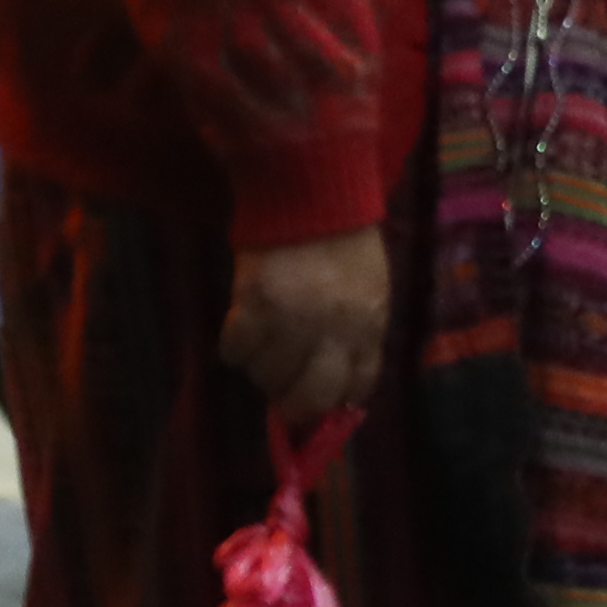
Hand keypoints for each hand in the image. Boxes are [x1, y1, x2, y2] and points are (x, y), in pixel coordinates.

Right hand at [220, 227, 394, 421]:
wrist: (313, 200)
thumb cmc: (348, 247)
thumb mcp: (372, 294)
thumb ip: (361, 336)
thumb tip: (342, 383)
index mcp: (368, 328)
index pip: (356, 386)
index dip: (335, 403)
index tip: (320, 405)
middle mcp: (331, 331)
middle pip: (309, 394)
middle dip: (293, 405)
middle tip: (280, 398)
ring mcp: (290, 319)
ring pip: (267, 374)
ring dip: (260, 372)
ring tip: (259, 355)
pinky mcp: (252, 303)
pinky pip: (236, 348)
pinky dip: (234, 350)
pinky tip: (238, 339)